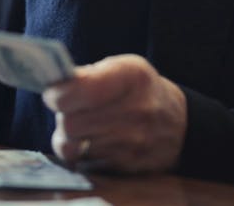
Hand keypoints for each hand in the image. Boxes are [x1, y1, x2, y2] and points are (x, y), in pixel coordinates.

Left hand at [42, 54, 185, 172]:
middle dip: (63, 116)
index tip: (55, 93)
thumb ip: (89, 74)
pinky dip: (83, 151)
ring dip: (71, 136)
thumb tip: (56, 86)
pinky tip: (94, 140)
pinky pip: (85, 161)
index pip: (80, 91)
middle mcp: (136, 110)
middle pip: (71, 123)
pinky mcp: (129, 165)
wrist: (178, 124)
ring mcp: (134, 142)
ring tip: (85, 124)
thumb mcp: (124, 68)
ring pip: (74, 145)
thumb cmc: (140, 90)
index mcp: (132, 76)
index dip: (58, 94)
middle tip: (71, 110)